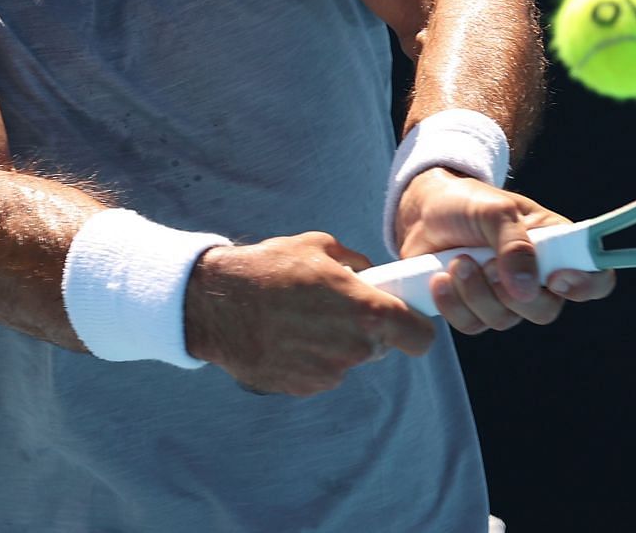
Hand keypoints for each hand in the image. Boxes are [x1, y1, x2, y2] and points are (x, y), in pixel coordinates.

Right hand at [184, 232, 436, 395]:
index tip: (407, 321)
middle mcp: (353, 349)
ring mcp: (327, 373)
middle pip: (381, 347)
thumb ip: (356, 265)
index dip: (418, 329)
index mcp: (366, 312)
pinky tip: (288, 335)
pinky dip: (312, 358)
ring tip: (303, 318)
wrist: (216, 302)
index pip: (419, 338)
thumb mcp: (320, 248)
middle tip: (339, 309)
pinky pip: (321, 372)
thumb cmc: (270, 267)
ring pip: (349, 360)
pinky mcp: (302, 387)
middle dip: (369, 331)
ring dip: (336, 344)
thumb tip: (370, 275)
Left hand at [394, 168, 616, 334]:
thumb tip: (526, 289)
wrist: (422, 211)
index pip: (594, 278)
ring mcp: (506, 296)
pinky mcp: (475, 309)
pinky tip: (440, 279)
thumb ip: (515, 244)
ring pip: (505, 320)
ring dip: (476, 292)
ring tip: (456, 261)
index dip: (585, 285)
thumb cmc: (467, 203)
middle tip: (484, 263)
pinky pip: (473, 325)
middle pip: (545, 310)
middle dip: (511, 292)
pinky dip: (454, 304)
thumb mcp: (494, 211)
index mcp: (556, 246)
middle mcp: (537, 276)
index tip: (556, 278)